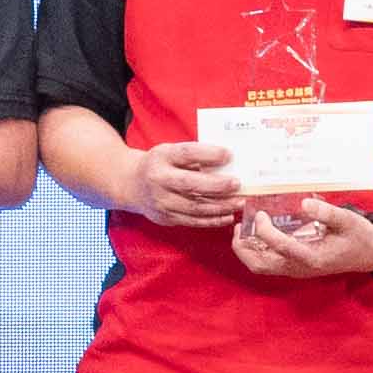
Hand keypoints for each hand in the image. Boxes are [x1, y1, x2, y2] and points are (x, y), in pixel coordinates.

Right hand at [129, 132, 249, 229]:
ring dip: (221, 206)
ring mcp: (161, 202)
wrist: (132, 185)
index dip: (208, 154)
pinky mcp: (166, 218)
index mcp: (162, 157)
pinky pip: (193, 221)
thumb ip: (193, 156)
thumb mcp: (170, 152)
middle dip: (217, 185)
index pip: (186, 154)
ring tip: (240, 201)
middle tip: (238, 183)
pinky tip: (228, 215)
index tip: (229, 154)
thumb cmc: (160, 165)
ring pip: (195, 207)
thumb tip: (228, 161)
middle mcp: (159, 180)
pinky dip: (213, 220)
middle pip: (191, 184)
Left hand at [232, 195, 372, 280]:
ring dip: (246, 250)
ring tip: (240, 229)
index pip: (280, 247)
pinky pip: (268, 263)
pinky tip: (255, 233)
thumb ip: (327, 212)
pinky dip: (256, 250)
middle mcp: (300, 267)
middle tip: (237, 225)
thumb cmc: (358, 236)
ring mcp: (296, 270)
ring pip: (261, 266)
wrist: (369, 254)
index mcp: (312, 258)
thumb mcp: (348, 220)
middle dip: (243, 247)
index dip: (265, 231)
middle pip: (260, 264)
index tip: (260, 213)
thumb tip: (305, 202)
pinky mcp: (295, 266)